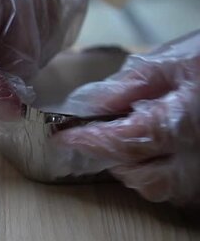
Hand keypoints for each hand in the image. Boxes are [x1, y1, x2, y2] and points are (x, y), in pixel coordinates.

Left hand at [56, 30, 199, 203]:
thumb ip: (131, 84)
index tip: (62, 136)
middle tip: (91, 137)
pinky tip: (149, 150)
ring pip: (163, 188)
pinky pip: (180, 186)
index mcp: (183, 123)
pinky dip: (157, 173)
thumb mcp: (172, 59)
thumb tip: (92, 104)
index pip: (123, 143)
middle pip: (145, 178)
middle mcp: (198, 155)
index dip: (89, 141)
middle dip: (112, 160)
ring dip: (134, 170)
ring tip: (119, 141)